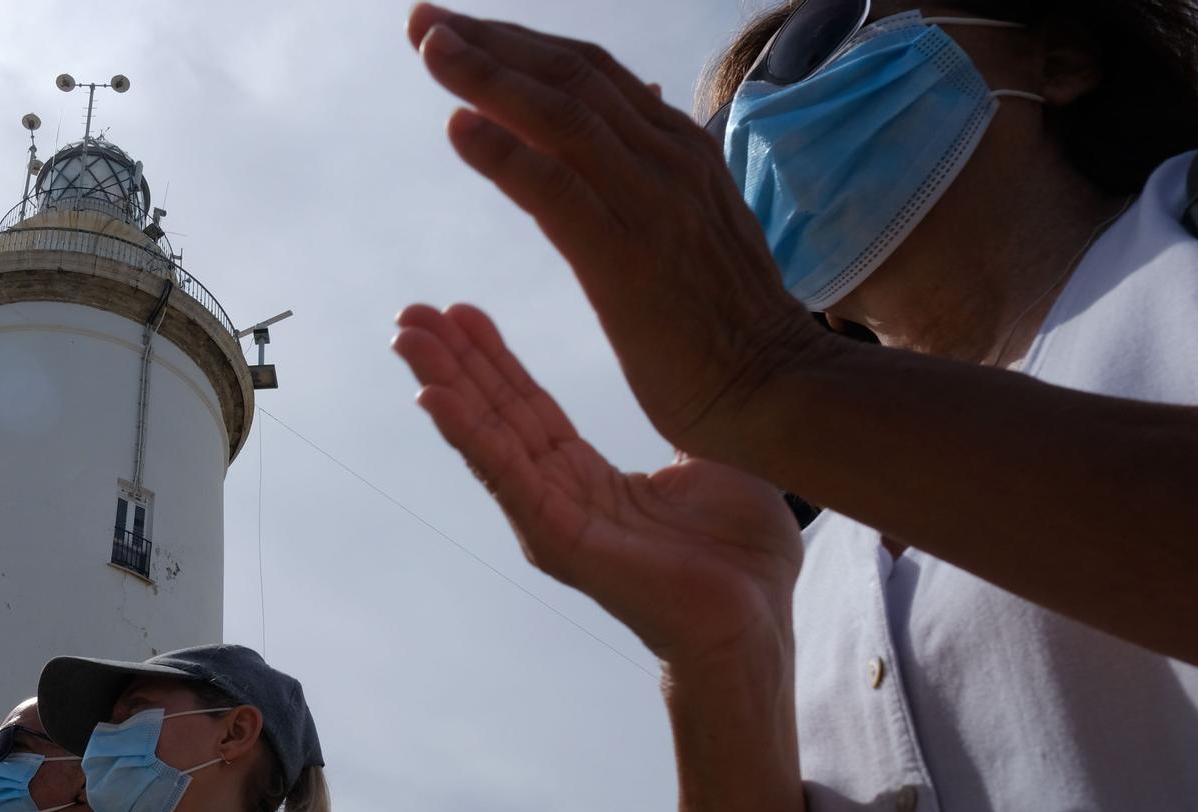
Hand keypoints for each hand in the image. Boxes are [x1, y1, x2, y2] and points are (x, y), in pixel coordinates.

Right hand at [394, 303, 801, 664]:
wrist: (759, 621)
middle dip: (452, 362)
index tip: (460, 311)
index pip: (527, 407)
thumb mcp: (712, 457)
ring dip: (444, 387)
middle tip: (410, 313)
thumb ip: (682, 415)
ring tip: (408, 339)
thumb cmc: (742, 555)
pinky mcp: (563, 544)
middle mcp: (558, 498)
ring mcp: (554, 522)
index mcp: (586, 478)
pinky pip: (509, 480)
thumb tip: (691, 368)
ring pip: (490, 441)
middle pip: (495, 416)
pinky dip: (470, 437)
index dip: (493, 358)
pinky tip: (435, 399)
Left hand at [404, 6, 830, 457]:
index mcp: (681, 149)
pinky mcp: (627, 259)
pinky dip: (505, 153)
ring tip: (429, 49)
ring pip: (560, 116)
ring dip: (487, 76)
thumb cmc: (729, 322)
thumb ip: (660, 165)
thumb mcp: (698, 223)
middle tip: (421, 20)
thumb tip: (639, 102)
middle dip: (491, 41)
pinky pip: (557, 190)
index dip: (522, 44)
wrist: (776, 389)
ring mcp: (652, 204)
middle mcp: (669, 160)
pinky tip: (457, 127)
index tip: (458, 30)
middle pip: (570, 75)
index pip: (593, 72)